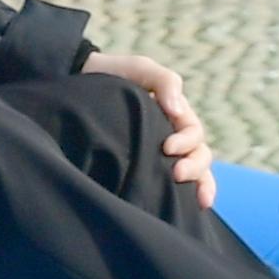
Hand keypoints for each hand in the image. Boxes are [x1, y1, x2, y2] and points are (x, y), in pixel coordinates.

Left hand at [86, 49, 215, 208]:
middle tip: (177, 174)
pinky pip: (168, 184)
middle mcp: (172, 136)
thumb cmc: (112, 74)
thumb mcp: (139, 69)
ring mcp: (158, 153)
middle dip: (196, 168)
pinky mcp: (143, 167)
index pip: (194, 134)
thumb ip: (164, 81)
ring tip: (193, 200)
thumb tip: (178, 110)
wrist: (79, 84)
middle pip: (199, 157)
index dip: (187, 142)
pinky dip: (185, 197)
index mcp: (176, 116)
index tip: (167, 147)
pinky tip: (187, 209)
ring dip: (198, 185)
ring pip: (192, 174)